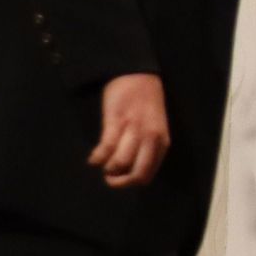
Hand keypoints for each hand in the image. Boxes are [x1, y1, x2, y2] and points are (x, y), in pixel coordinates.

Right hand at [89, 72, 168, 187]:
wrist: (136, 73)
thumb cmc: (145, 101)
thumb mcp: (155, 126)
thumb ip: (149, 146)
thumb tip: (133, 167)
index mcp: (161, 141)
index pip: (149, 173)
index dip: (132, 182)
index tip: (120, 180)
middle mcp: (151, 138)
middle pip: (137, 174)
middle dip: (120, 182)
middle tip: (109, 179)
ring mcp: (134, 130)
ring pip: (121, 163)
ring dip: (108, 169)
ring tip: (102, 164)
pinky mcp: (117, 121)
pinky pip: (107, 147)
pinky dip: (98, 158)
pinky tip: (93, 159)